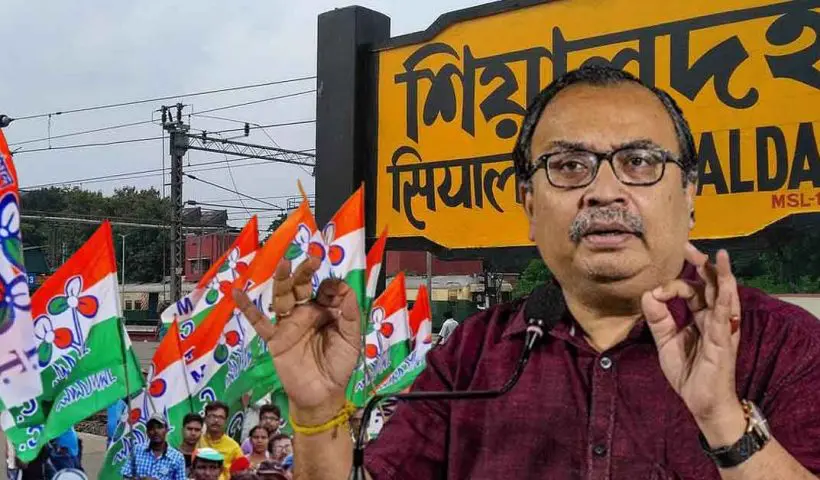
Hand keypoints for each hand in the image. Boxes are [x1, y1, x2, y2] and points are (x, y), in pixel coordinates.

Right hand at [234, 256, 360, 423]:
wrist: (323, 394)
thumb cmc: (339, 365)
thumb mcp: (352, 339)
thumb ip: (350, 315)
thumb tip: (346, 289)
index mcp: (326, 310)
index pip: (326, 289)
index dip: (332, 286)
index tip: (338, 290)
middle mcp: (306, 312)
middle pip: (302, 286)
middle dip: (306, 272)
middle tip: (312, 259)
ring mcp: (289, 324)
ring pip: (282, 297)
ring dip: (282, 280)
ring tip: (283, 263)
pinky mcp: (275, 338)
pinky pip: (259, 322)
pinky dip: (247, 308)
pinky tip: (237, 292)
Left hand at [641, 243, 744, 445]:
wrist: (702, 402)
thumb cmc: (689, 372)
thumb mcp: (665, 341)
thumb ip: (658, 318)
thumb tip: (648, 293)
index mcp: (701, 316)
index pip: (690, 289)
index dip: (672, 285)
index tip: (655, 292)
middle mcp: (714, 318)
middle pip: (710, 284)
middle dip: (701, 264)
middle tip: (688, 245)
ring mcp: (722, 328)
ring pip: (724, 295)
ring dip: (722, 275)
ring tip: (719, 256)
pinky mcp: (724, 341)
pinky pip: (725, 317)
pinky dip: (725, 299)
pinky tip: (725, 286)